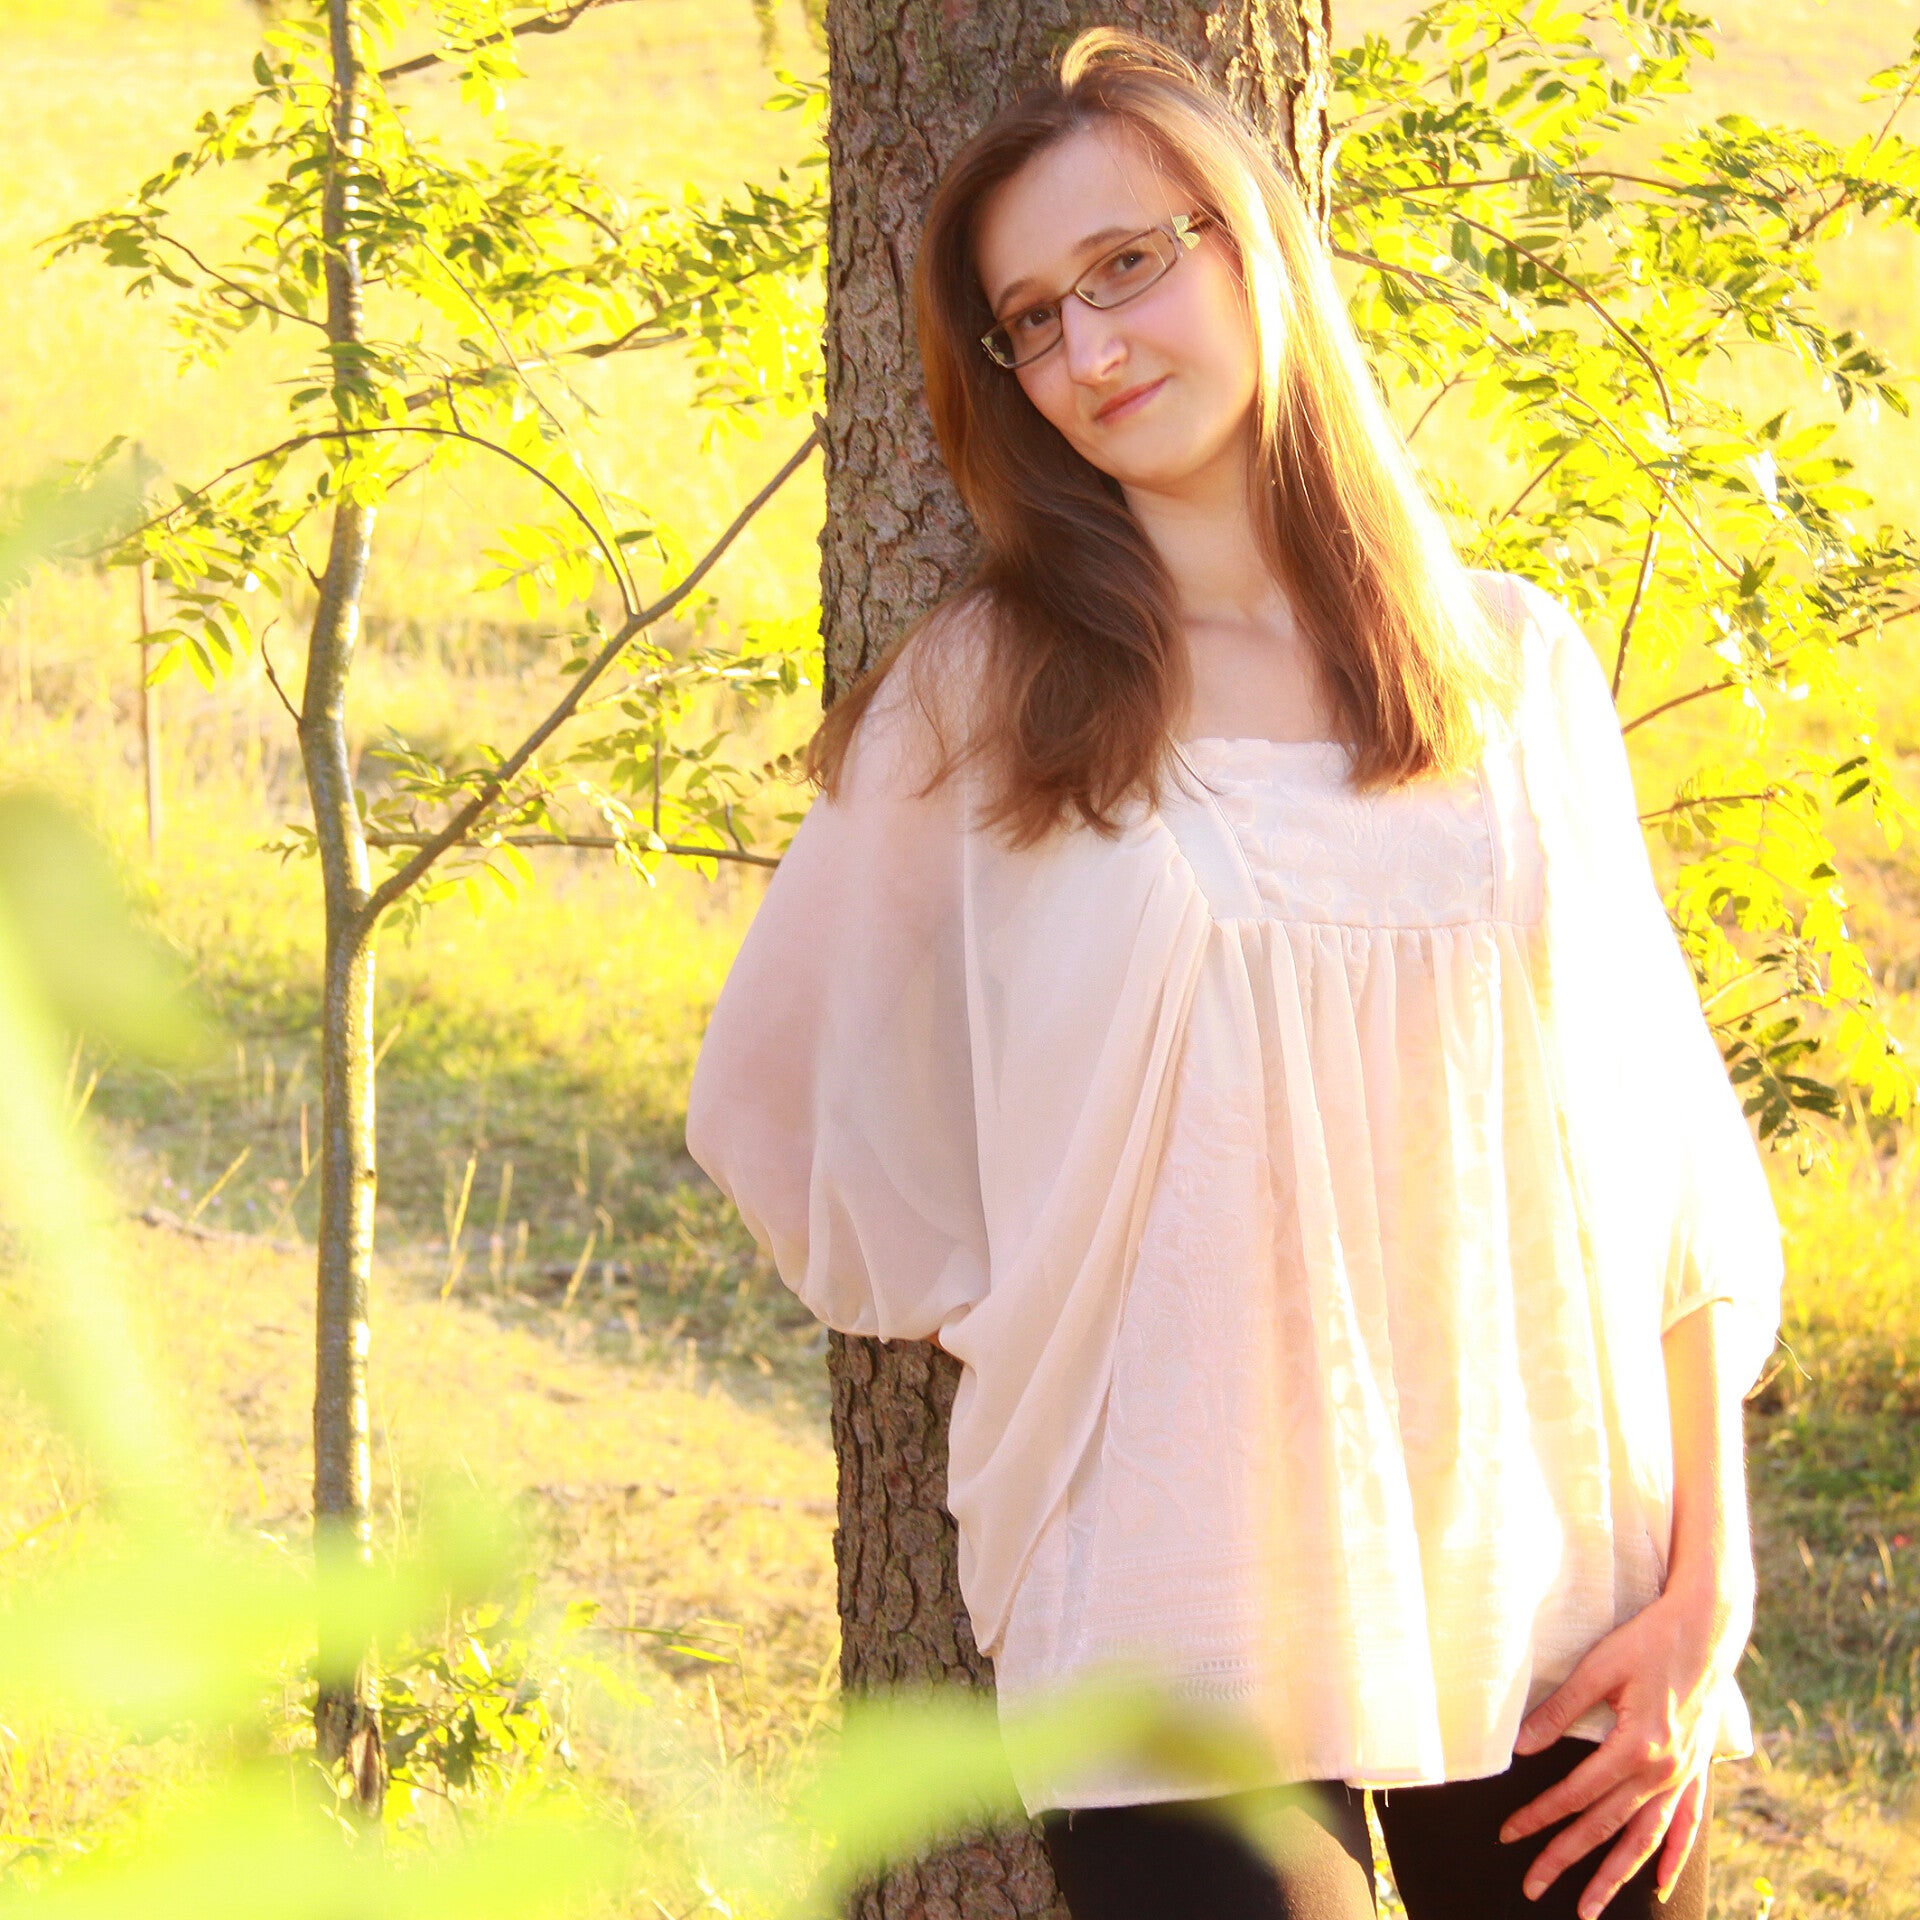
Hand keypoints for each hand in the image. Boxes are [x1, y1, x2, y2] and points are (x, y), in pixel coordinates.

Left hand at [1496, 1577, 1743, 1914]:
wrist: (1707, 1629)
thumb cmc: (1647, 1641)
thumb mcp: (1598, 1667)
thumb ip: (1560, 1710)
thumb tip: (1520, 1746)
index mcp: (1635, 1747)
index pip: (1575, 1795)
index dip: (1538, 1816)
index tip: (1508, 1835)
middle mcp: (1663, 1772)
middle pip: (1605, 1827)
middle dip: (1565, 1859)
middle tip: (1532, 1886)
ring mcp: (1684, 1775)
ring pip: (1643, 1839)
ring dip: (1614, 1876)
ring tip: (1587, 1908)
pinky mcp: (1697, 1769)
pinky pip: (1685, 1825)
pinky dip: (1670, 1856)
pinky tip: (1656, 1881)